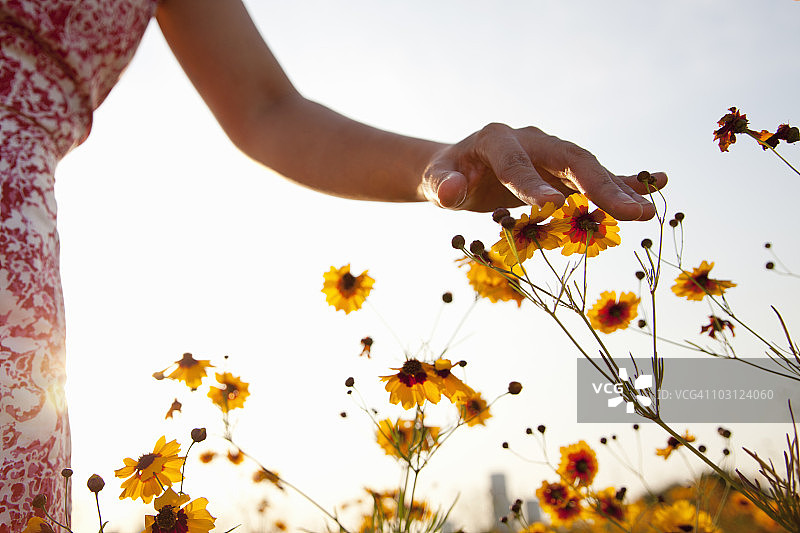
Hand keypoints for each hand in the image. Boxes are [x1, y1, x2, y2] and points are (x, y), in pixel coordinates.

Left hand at [421, 123, 666, 220]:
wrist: (461, 167)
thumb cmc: (447, 175)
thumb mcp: (435, 181)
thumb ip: (442, 185)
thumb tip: (453, 190)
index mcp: (497, 139)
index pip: (517, 163)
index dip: (533, 185)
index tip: (553, 208)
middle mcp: (531, 140)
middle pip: (569, 161)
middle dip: (599, 186)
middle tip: (630, 213)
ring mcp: (550, 154)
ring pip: (588, 170)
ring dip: (617, 191)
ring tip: (646, 213)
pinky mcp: (560, 170)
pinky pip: (594, 175)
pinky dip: (622, 182)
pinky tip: (656, 185)